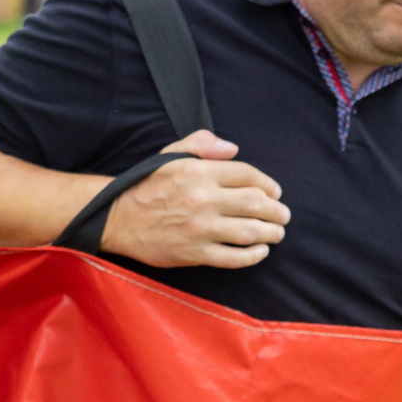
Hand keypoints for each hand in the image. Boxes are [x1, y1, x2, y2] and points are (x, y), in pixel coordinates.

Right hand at [98, 130, 288, 268]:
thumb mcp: (170, 154)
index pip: (248, 175)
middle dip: (277, 211)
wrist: (117, 219)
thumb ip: (202, 144)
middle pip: (256, 203)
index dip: (268, 184)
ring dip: (271, 233)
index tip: (275, 192)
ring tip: (277, 234)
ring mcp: (201, 228)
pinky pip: (233, 257)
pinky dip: (253, 256)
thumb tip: (233, 148)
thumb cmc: (146, 186)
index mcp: (200, 172)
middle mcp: (204, 199)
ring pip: (250, 231)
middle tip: (283, 216)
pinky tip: (260, 252)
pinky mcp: (195, 253)